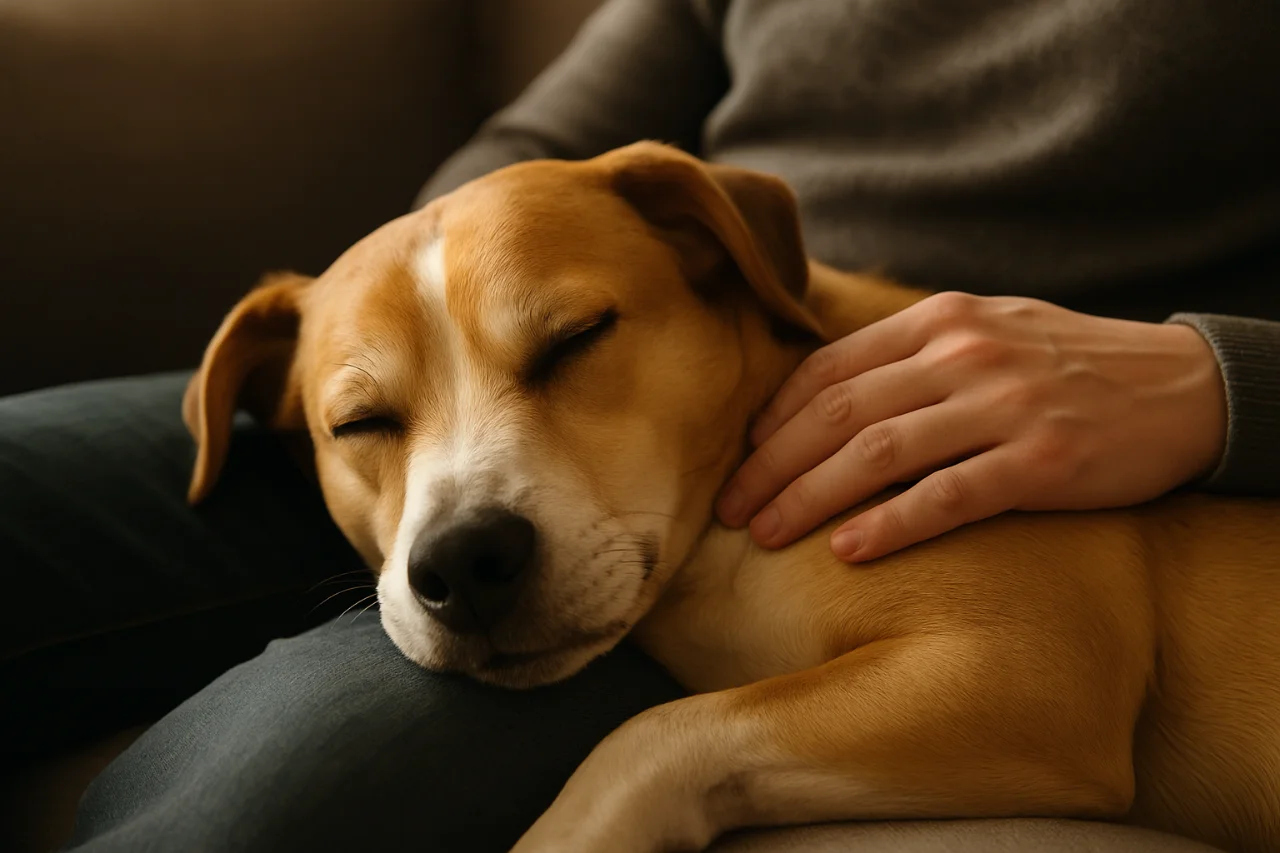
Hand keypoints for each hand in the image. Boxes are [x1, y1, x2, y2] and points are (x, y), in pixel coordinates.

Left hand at [715, 292, 1227, 562]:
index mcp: (941, 320)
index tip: (743, 457)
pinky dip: (889, 525)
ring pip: (877, 454)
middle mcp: (963, 355)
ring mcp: (1002, 406)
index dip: (774, 417)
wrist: (1185, 386)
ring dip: (809, 498)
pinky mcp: (1040, 462)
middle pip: (837, 413)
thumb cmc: (1069, 365)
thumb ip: (912, 353)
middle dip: (772, 465)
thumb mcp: (987, 330)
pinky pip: (945, 496)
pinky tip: (846, 550)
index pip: (829, 368)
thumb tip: (826, 397)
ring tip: (764, 535)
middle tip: (730, 508)